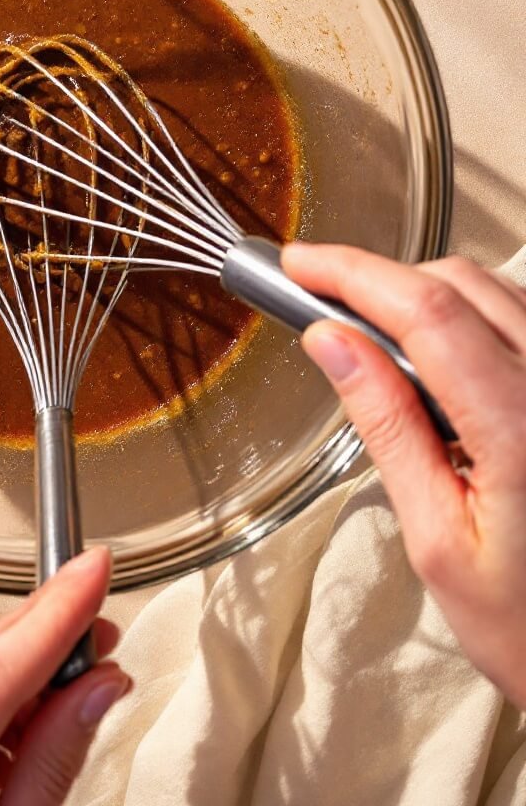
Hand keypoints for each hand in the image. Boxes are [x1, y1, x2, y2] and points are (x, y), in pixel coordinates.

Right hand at [283, 243, 525, 707]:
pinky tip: (442, 365)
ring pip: (499, 294)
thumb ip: (387, 426)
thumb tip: (332, 343)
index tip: (302, 266)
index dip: (353, 274)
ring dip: (430, 297)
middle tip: (321, 302)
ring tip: (375, 341)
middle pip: (463, 285)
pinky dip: (474, 321)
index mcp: (522, 428)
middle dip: (383, 280)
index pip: (427, 310)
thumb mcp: (438, 540)